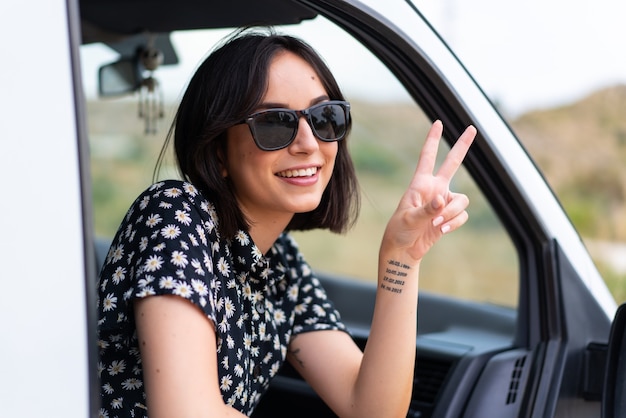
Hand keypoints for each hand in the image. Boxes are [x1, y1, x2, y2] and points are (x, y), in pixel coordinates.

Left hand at [381, 120, 475, 261]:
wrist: (404, 249)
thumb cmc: (400, 230)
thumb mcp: (409, 219)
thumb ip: (427, 209)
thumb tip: (442, 200)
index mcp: (420, 184)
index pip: (427, 157)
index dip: (432, 139)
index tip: (438, 122)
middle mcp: (434, 188)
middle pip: (452, 163)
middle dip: (462, 146)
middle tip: (472, 128)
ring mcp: (443, 202)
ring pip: (462, 200)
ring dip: (451, 213)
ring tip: (436, 224)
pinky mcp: (449, 216)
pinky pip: (461, 215)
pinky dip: (453, 223)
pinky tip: (439, 229)